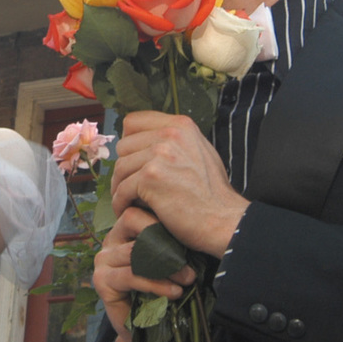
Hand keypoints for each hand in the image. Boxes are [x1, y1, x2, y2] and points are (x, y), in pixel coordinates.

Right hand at [92, 204, 195, 341]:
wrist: (146, 330)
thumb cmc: (161, 290)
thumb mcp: (169, 260)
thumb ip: (172, 242)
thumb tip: (194, 227)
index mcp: (125, 229)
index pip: (140, 211)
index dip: (164, 221)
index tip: (189, 239)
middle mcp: (110, 240)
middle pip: (134, 222)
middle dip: (165, 242)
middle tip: (189, 264)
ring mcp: (103, 260)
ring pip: (135, 251)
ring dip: (165, 267)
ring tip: (187, 280)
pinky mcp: (101, 281)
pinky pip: (130, 275)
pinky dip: (155, 284)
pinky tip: (173, 292)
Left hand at [110, 111, 247, 258]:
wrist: (223, 219)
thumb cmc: (212, 192)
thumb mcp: (200, 151)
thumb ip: (175, 141)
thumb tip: (147, 139)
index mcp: (181, 125)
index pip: (134, 122)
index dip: (129, 142)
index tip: (131, 160)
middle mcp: (170, 134)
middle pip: (124, 146)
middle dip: (124, 168)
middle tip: (127, 186)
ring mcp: (160, 155)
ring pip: (120, 168)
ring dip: (119, 187)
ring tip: (125, 200)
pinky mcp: (151, 177)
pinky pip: (122, 189)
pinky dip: (120, 202)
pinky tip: (126, 210)